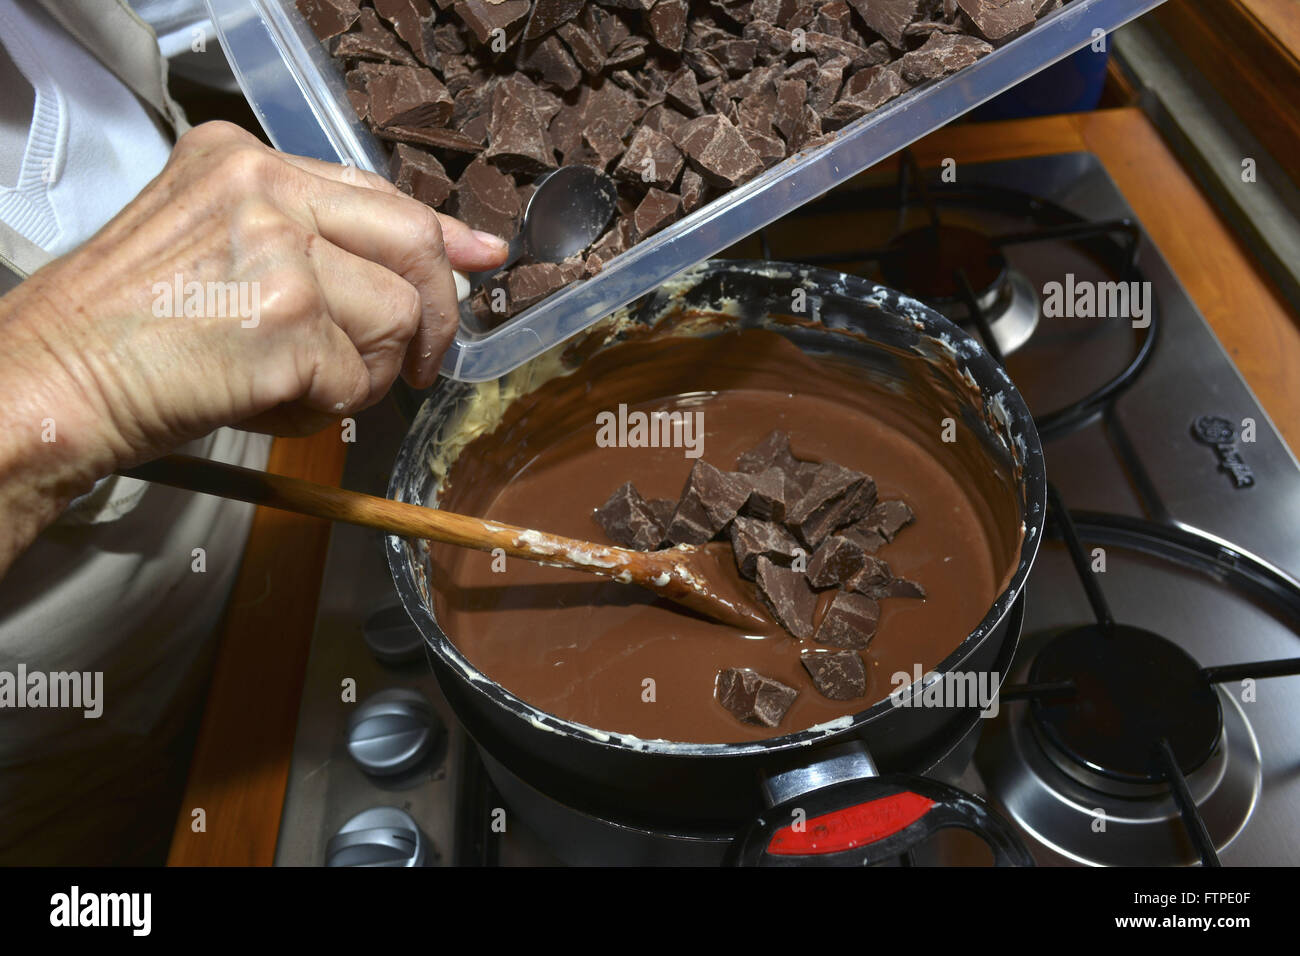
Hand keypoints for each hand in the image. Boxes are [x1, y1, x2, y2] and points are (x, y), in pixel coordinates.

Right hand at [0, 121, 506, 570]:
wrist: (51, 381)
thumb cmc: (126, 329)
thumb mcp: (216, 251)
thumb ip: (321, 244)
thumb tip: (454, 260)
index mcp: (244, 161)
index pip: (376, 191)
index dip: (438, 238)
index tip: (476, 262)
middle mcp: (264, 189)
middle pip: (413, 245)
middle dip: (433, 317)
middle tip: (420, 367)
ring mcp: (277, 249)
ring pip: (397, 320)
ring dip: (363, 375)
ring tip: (295, 387)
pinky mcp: (286, 318)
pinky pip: (358, 379)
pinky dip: (324, 409)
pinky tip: (268, 405)